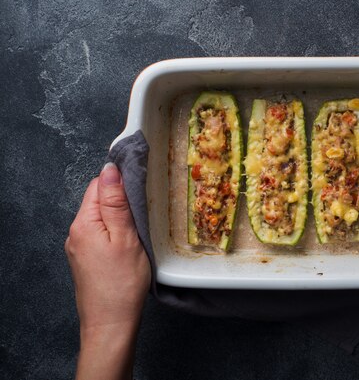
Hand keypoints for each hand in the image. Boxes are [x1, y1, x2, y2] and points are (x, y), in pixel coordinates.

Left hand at [65, 163, 150, 379]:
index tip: (144, 184)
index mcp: (83, 223)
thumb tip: (110, 170)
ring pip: (101, 217)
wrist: (111, 324)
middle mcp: (76, 232)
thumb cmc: (122, 283)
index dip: (121, 180)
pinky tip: (131, 240)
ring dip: (120, 215)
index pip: (99, 184)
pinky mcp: (87, 259)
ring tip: (142, 224)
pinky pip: (101, 233)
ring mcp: (80, 247)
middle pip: (98, 200)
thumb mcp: (125, 238)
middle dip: (122, 198)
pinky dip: (116, 230)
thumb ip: (117, 203)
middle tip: (147, 208)